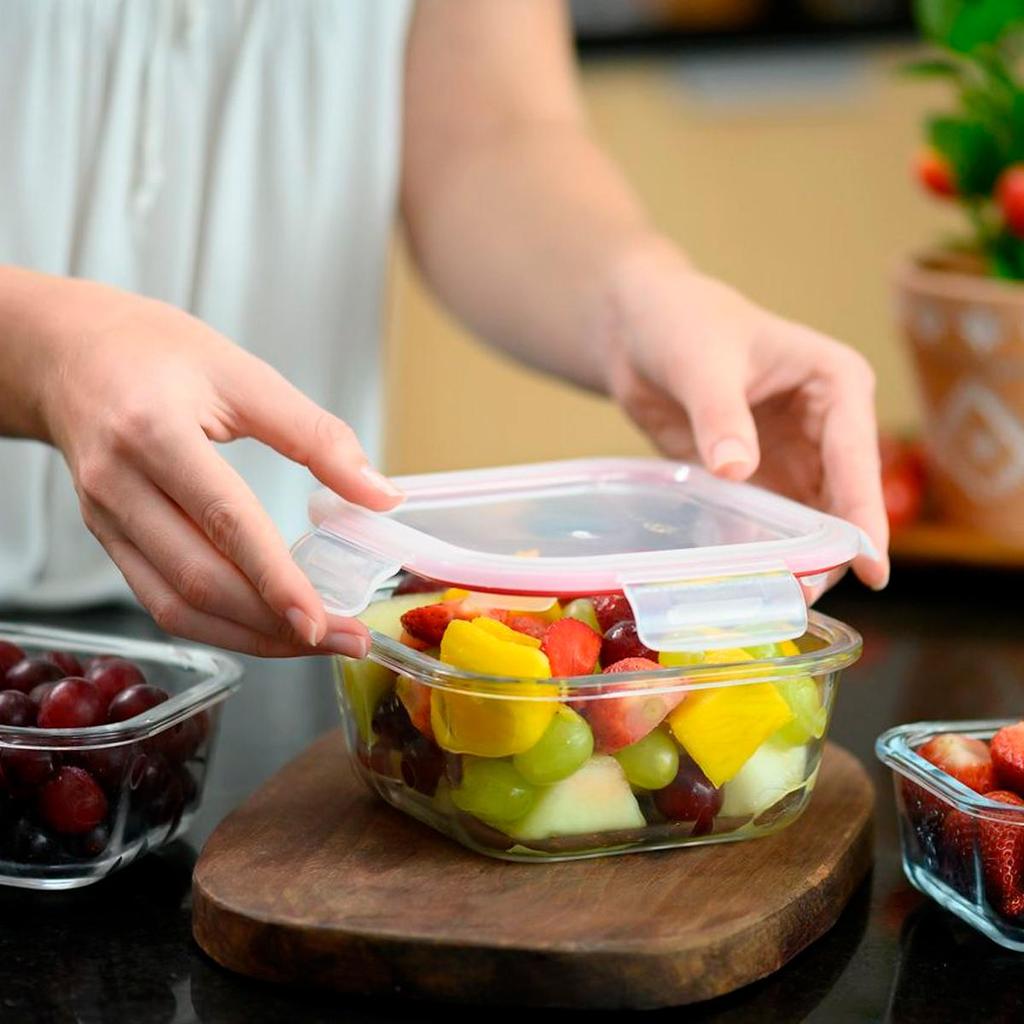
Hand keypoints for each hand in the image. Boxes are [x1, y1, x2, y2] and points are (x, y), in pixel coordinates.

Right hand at [31, 275, 401, 656]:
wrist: (68, 352)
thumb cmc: (156, 352)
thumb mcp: (243, 373)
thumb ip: (317, 436)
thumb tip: (382, 495)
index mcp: (153, 431)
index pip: (224, 521)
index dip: (275, 579)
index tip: (323, 620)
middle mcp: (119, 484)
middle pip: (198, 580)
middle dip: (275, 624)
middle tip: (344, 639)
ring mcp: (105, 520)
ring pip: (175, 606)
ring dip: (249, 636)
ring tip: (314, 643)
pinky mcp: (107, 540)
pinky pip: (159, 600)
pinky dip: (217, 625)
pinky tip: (265, 628)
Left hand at [603, 239, 888, 591]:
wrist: (638, 331)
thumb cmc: (683, 324)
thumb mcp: (702, 364)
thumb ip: (720, 417)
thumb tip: (738, 470)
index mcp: (836, 385)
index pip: (857, 458)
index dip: (863, 515)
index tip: (872, 569)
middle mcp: (826, 427)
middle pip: (840, 501)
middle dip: (829, 550)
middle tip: (802, 598)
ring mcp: (794, 457)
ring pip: (810, 521)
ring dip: (796, 559)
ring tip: (775, 600)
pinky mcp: (758, 479)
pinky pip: (769, 523)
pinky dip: (760, 550)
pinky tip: (745, 579)